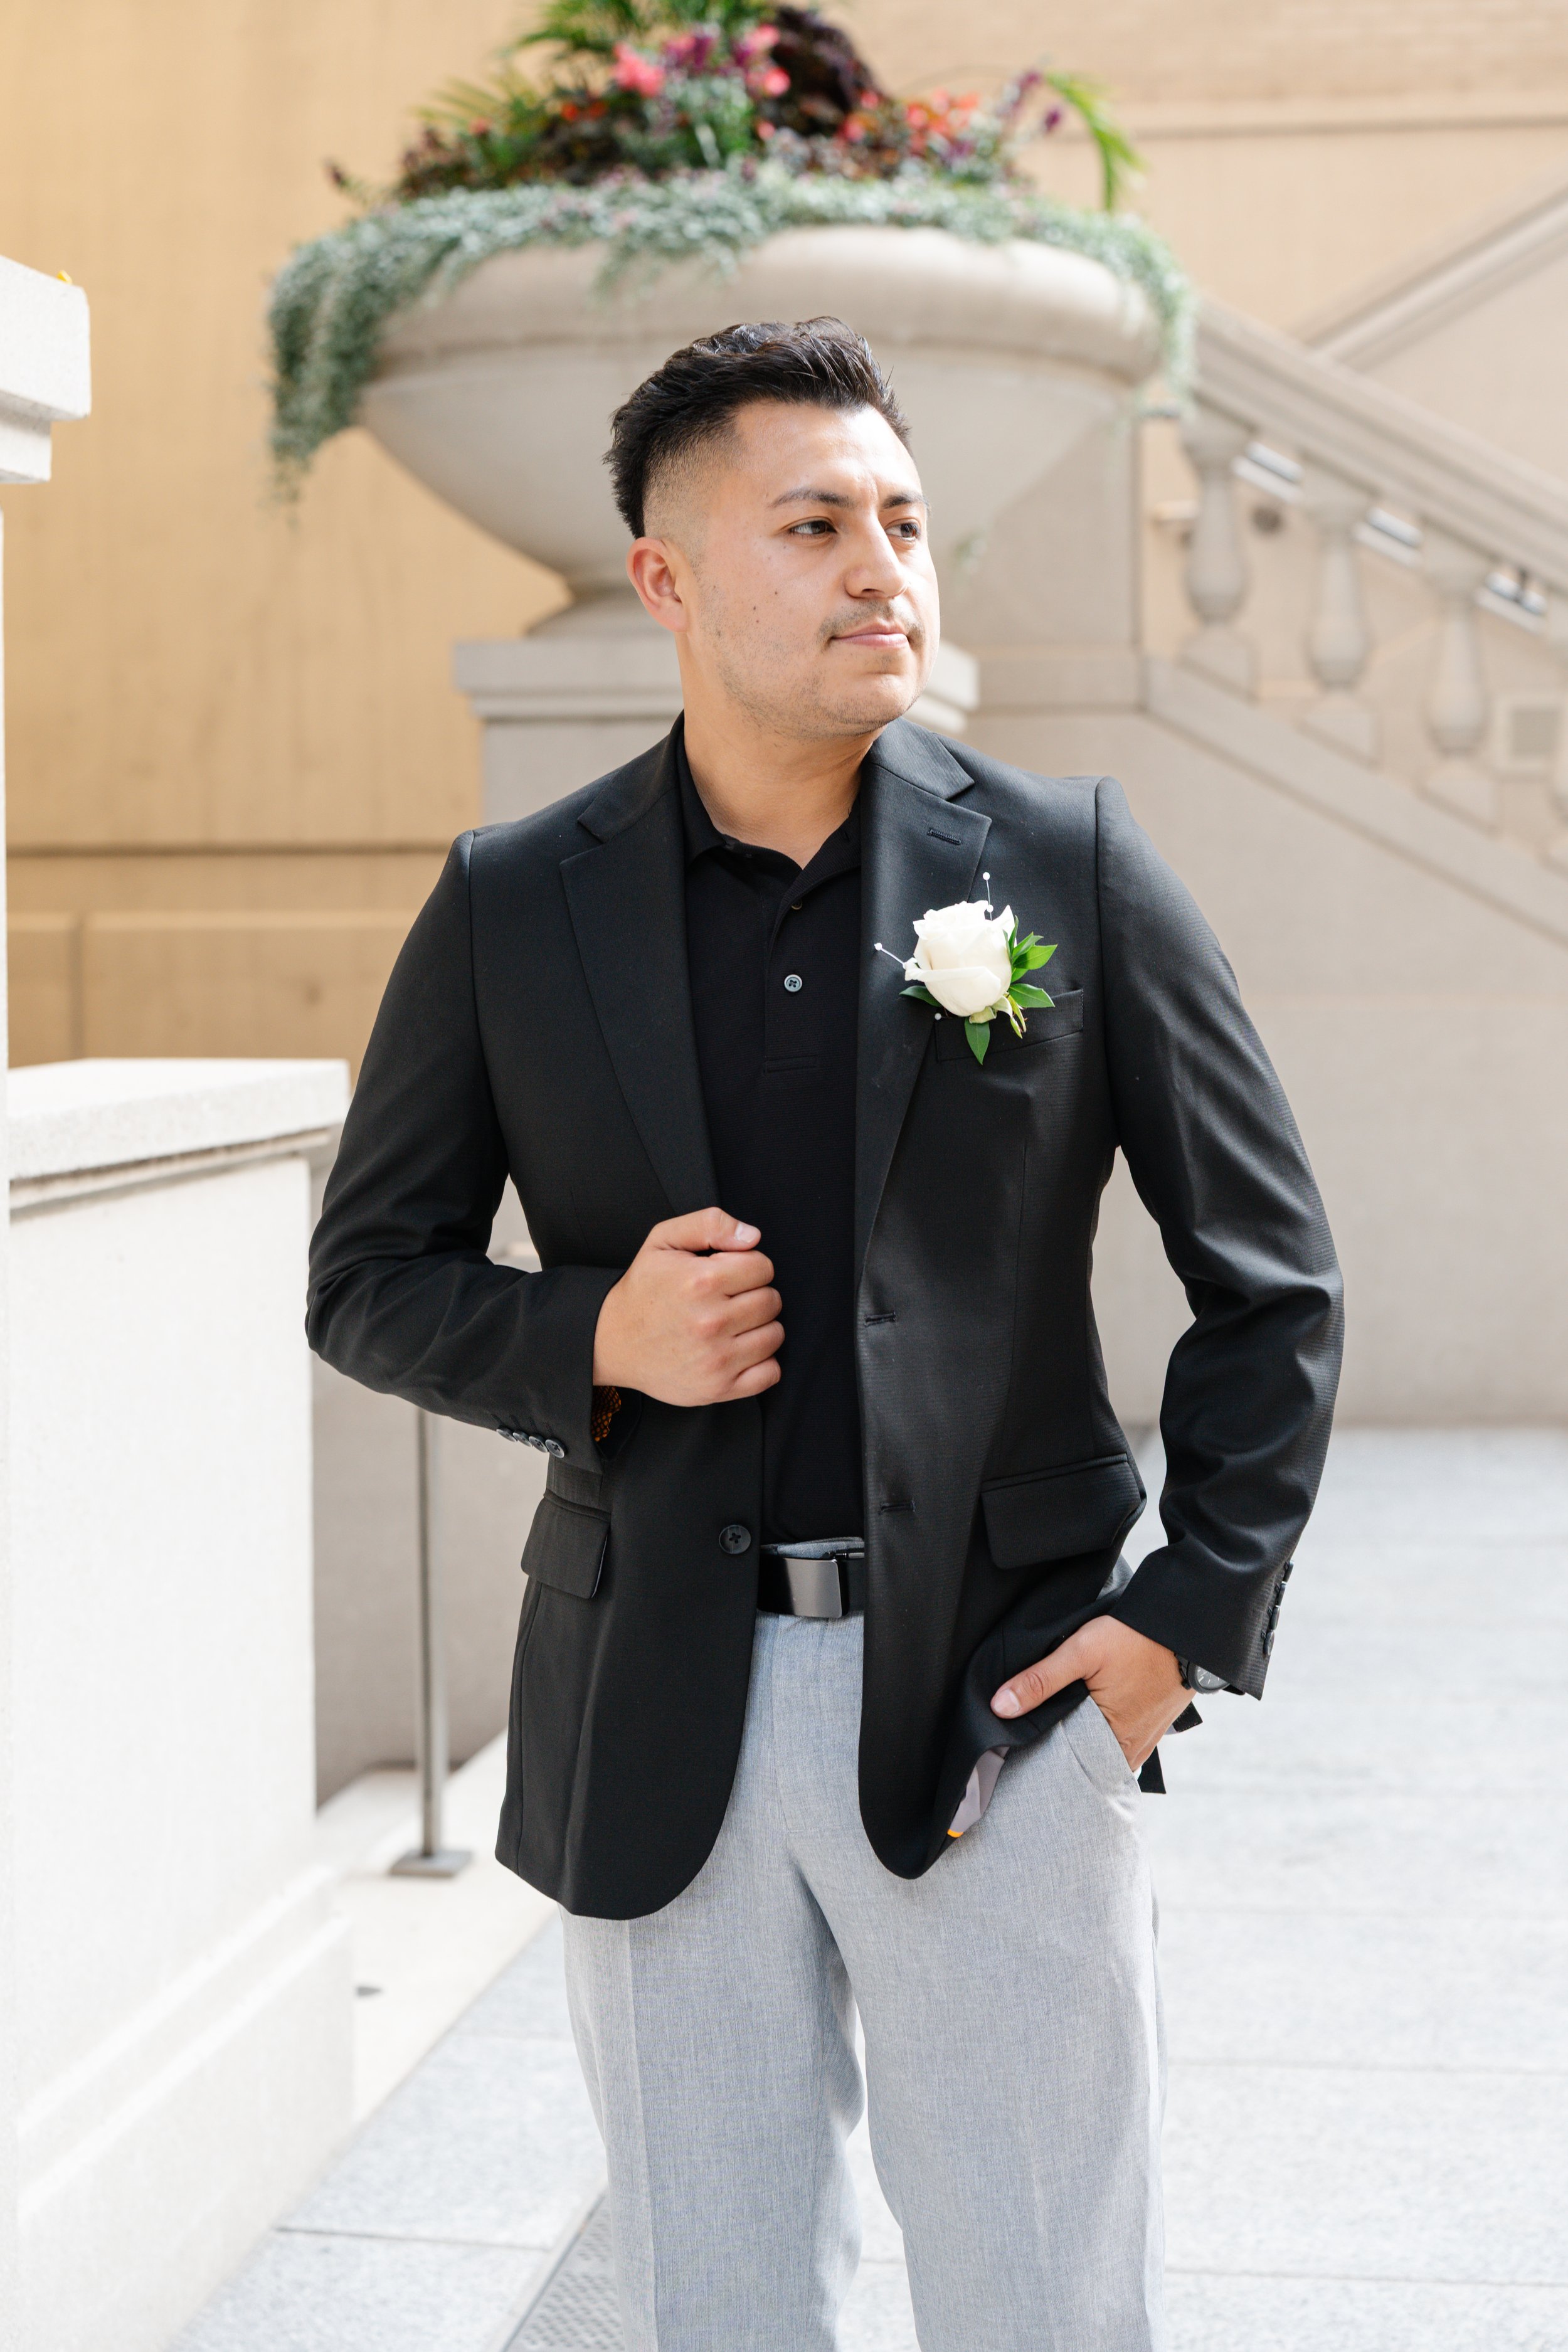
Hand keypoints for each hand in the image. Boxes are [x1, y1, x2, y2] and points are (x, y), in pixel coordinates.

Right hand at [592, 1207, 783, 1407]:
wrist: (612, 1341)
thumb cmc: (643, 1289)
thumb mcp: (664, 1240)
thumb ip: (711, 1224)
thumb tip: (753, 1237)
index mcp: (700, 1281)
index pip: (763, 1267)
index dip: (748, 1266)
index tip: (728, 1275)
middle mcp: (710, 1322)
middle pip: (772, 1300)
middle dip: (755, 1294)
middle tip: (729, 1300)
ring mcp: (715, 1360)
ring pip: (775, 1335)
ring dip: (760, 1327)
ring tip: (732, 1324)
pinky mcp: (718, 1388)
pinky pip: (770, 1373)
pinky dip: (762, 1362)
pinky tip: (739, 1350)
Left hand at [990, 1616, 1187, 1769]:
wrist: (1186, 1628)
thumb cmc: (1136, 1639)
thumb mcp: (1081, 1652)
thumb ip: (1040, 1680)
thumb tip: (1000, 1707)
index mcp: (1112, 1740)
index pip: (1064, 1765)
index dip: (1039, 1757)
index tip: (1015, 1750)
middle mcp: (1131, 1751)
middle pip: (1083, 1762)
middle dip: (1058, 1752)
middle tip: (1030, 1738)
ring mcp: (1144, 1743)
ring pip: (1100, 1754)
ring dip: (1080, 1743)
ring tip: (1055, 1727)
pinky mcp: (1151, 1730)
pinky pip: (1119, 1745)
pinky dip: (1100, 1737)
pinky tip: (1085, 1720)